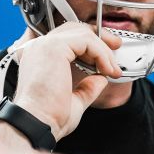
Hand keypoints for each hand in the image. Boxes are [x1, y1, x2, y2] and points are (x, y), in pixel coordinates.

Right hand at [12, 23, 122, 139]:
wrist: (38, 124)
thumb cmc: (48, 117)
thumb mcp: (73, 100)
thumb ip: (86, 88)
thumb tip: (100, 79)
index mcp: (39, 58)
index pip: (67, 39)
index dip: (90, 44)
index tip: (107, 56)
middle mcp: (39, 48)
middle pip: (74, 29)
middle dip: (99, 38)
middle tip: (115, 49)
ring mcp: (45, 45)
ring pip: (82, 34)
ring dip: (103, 50)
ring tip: (112, 68)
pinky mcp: (54, 46)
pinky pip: (86, 40)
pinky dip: (101, 53)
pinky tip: (106, 69)